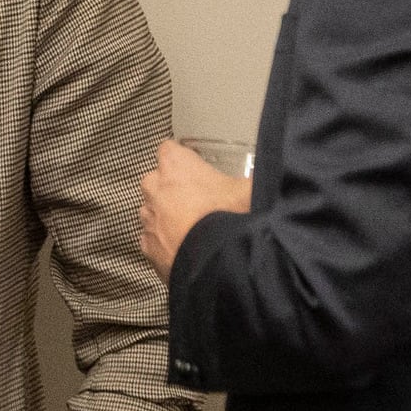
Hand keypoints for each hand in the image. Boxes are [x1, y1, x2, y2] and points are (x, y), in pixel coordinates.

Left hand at [140, 139, 251, 277]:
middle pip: (157, 180)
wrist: (215, 261)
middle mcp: (154, 188)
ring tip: (194, 226)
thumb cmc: (228, 219)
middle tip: (199, 199)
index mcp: (176, 166)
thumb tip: (264, 177)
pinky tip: (185, 246)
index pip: (169, 149)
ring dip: (167, 215)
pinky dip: (164, 241)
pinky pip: (152, 238)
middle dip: (172, 187)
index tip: (194, 166)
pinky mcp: (147, 244)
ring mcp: (148, 218)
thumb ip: (254, 178)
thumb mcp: (251, 190)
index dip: (182, 158)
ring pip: (152, 210)